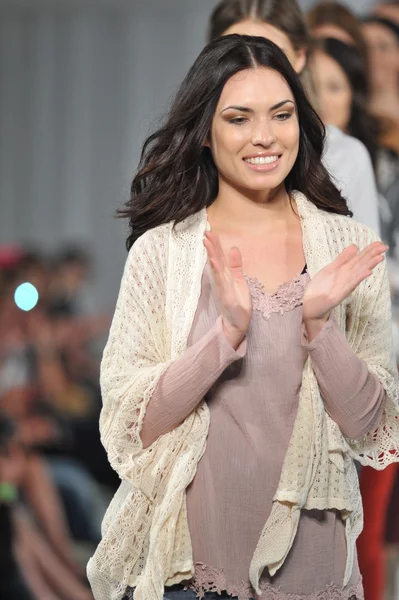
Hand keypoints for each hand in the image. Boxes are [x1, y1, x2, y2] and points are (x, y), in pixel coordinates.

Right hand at [203, 231, 251, 348]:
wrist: (238, 322)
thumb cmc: (238, 302)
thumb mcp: (239, 279)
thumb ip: (236, 265)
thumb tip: (234, 248)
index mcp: (225, 275)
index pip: (219, 257)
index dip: (215, 245)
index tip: (210, 232)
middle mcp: (221, 280)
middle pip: (216, 260)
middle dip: (211, 247)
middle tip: (206, 232)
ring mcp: (222, 287)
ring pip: (216, 269)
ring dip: (211, 256)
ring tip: (207, 243)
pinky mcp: (225, 296)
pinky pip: (221, 282)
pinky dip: (217, 272)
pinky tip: (214, 263)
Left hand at [303, 241, 387, 338]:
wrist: (310, 305)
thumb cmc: (320, 288)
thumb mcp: (330, 269)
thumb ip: (342, 259)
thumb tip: (355, 246)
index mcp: (345, 271)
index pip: (359, 258)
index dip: (369, 250)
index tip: (380, 243)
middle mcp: (347, 278)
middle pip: (361, 264)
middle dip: (373, 255)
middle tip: (385, 247)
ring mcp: (344, 286)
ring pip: (358, 273)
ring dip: (370, 265)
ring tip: (380, 257)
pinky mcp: (339, 294)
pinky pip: (350, 285)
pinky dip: (359, 278)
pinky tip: (367, 272)